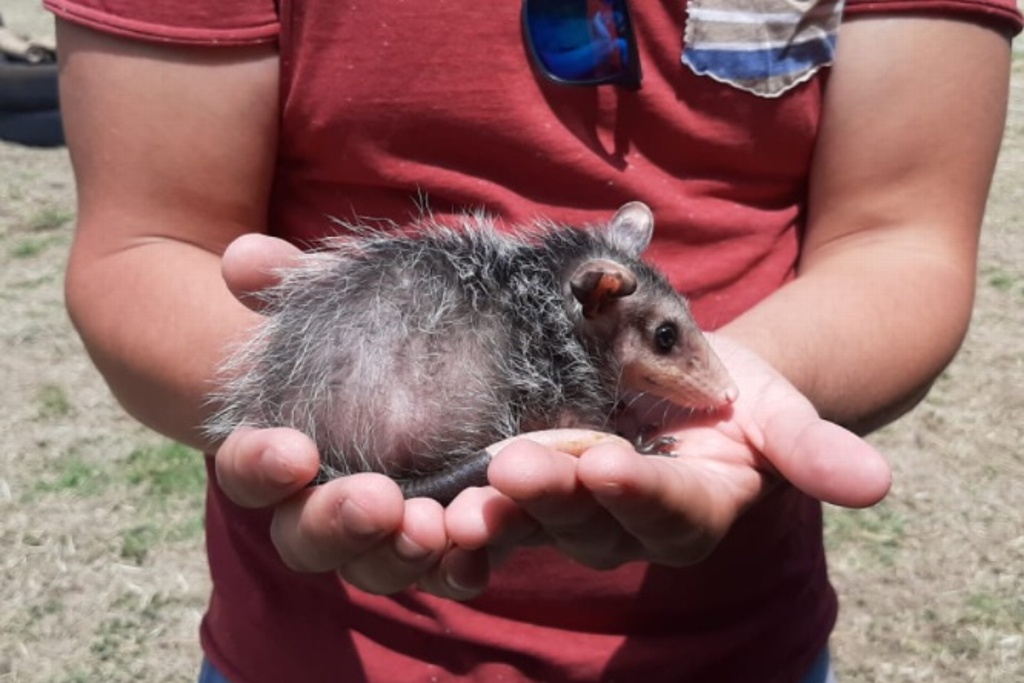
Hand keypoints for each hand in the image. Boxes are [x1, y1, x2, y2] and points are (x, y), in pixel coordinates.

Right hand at [215, 234, 490, 598]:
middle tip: (378, 499)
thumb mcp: (336, 300)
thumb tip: (245, 259)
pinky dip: (457, 571)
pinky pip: (444, 574)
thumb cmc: (363, 332)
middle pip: (305, 539)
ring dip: (399, 555)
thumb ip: (290, 284)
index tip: (293, 450)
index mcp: (280, 453)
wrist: (440, 352)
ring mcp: (383, 534)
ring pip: (375, 568)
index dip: (260, 467)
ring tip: (435, 526)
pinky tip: (477, 559)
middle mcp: (322, 507)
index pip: (249, 471)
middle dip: (336, 524)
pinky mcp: (442, 543)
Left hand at [443, 335, 891, 569]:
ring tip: (460, 498)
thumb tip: (876, 483)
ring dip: (497, 514)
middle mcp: (629, 525)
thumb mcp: (781, 412)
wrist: (684, 382)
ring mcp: (573, 511)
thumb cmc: (738, 396)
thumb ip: (813, 448)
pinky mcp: (530, 493)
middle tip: (514, 469)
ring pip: (534, 523)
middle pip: (590, 523)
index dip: (641, 493)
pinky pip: (496, 512)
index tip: (610, 464)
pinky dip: (466, 514)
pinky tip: (427, 504)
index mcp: (694, 510)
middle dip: (553, 497)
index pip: (671, 510)